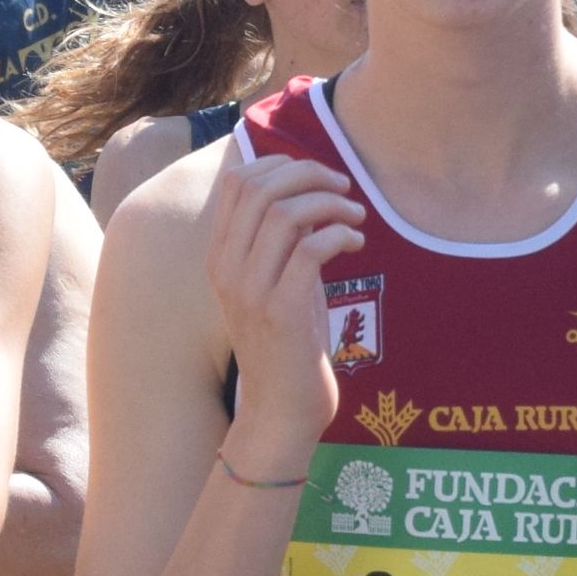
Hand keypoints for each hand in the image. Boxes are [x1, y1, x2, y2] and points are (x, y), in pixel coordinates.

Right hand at [200, 153, 366, 470]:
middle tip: (344, 189)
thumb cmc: (287, 345)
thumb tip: (309, 193)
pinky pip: (309, 249)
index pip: (237, 182)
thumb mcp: (276, 282)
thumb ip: (282, 240)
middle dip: (310, 175)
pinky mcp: (281, 313)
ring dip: (330, 204)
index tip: (319, 176)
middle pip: (259, 188)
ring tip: (356, 218)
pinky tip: (356, 244)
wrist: (280, 411)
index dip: (281, 164)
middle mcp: (226, 270)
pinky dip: (339, 235)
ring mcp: (250, 292)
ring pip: (284, 213)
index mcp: (220, 258)